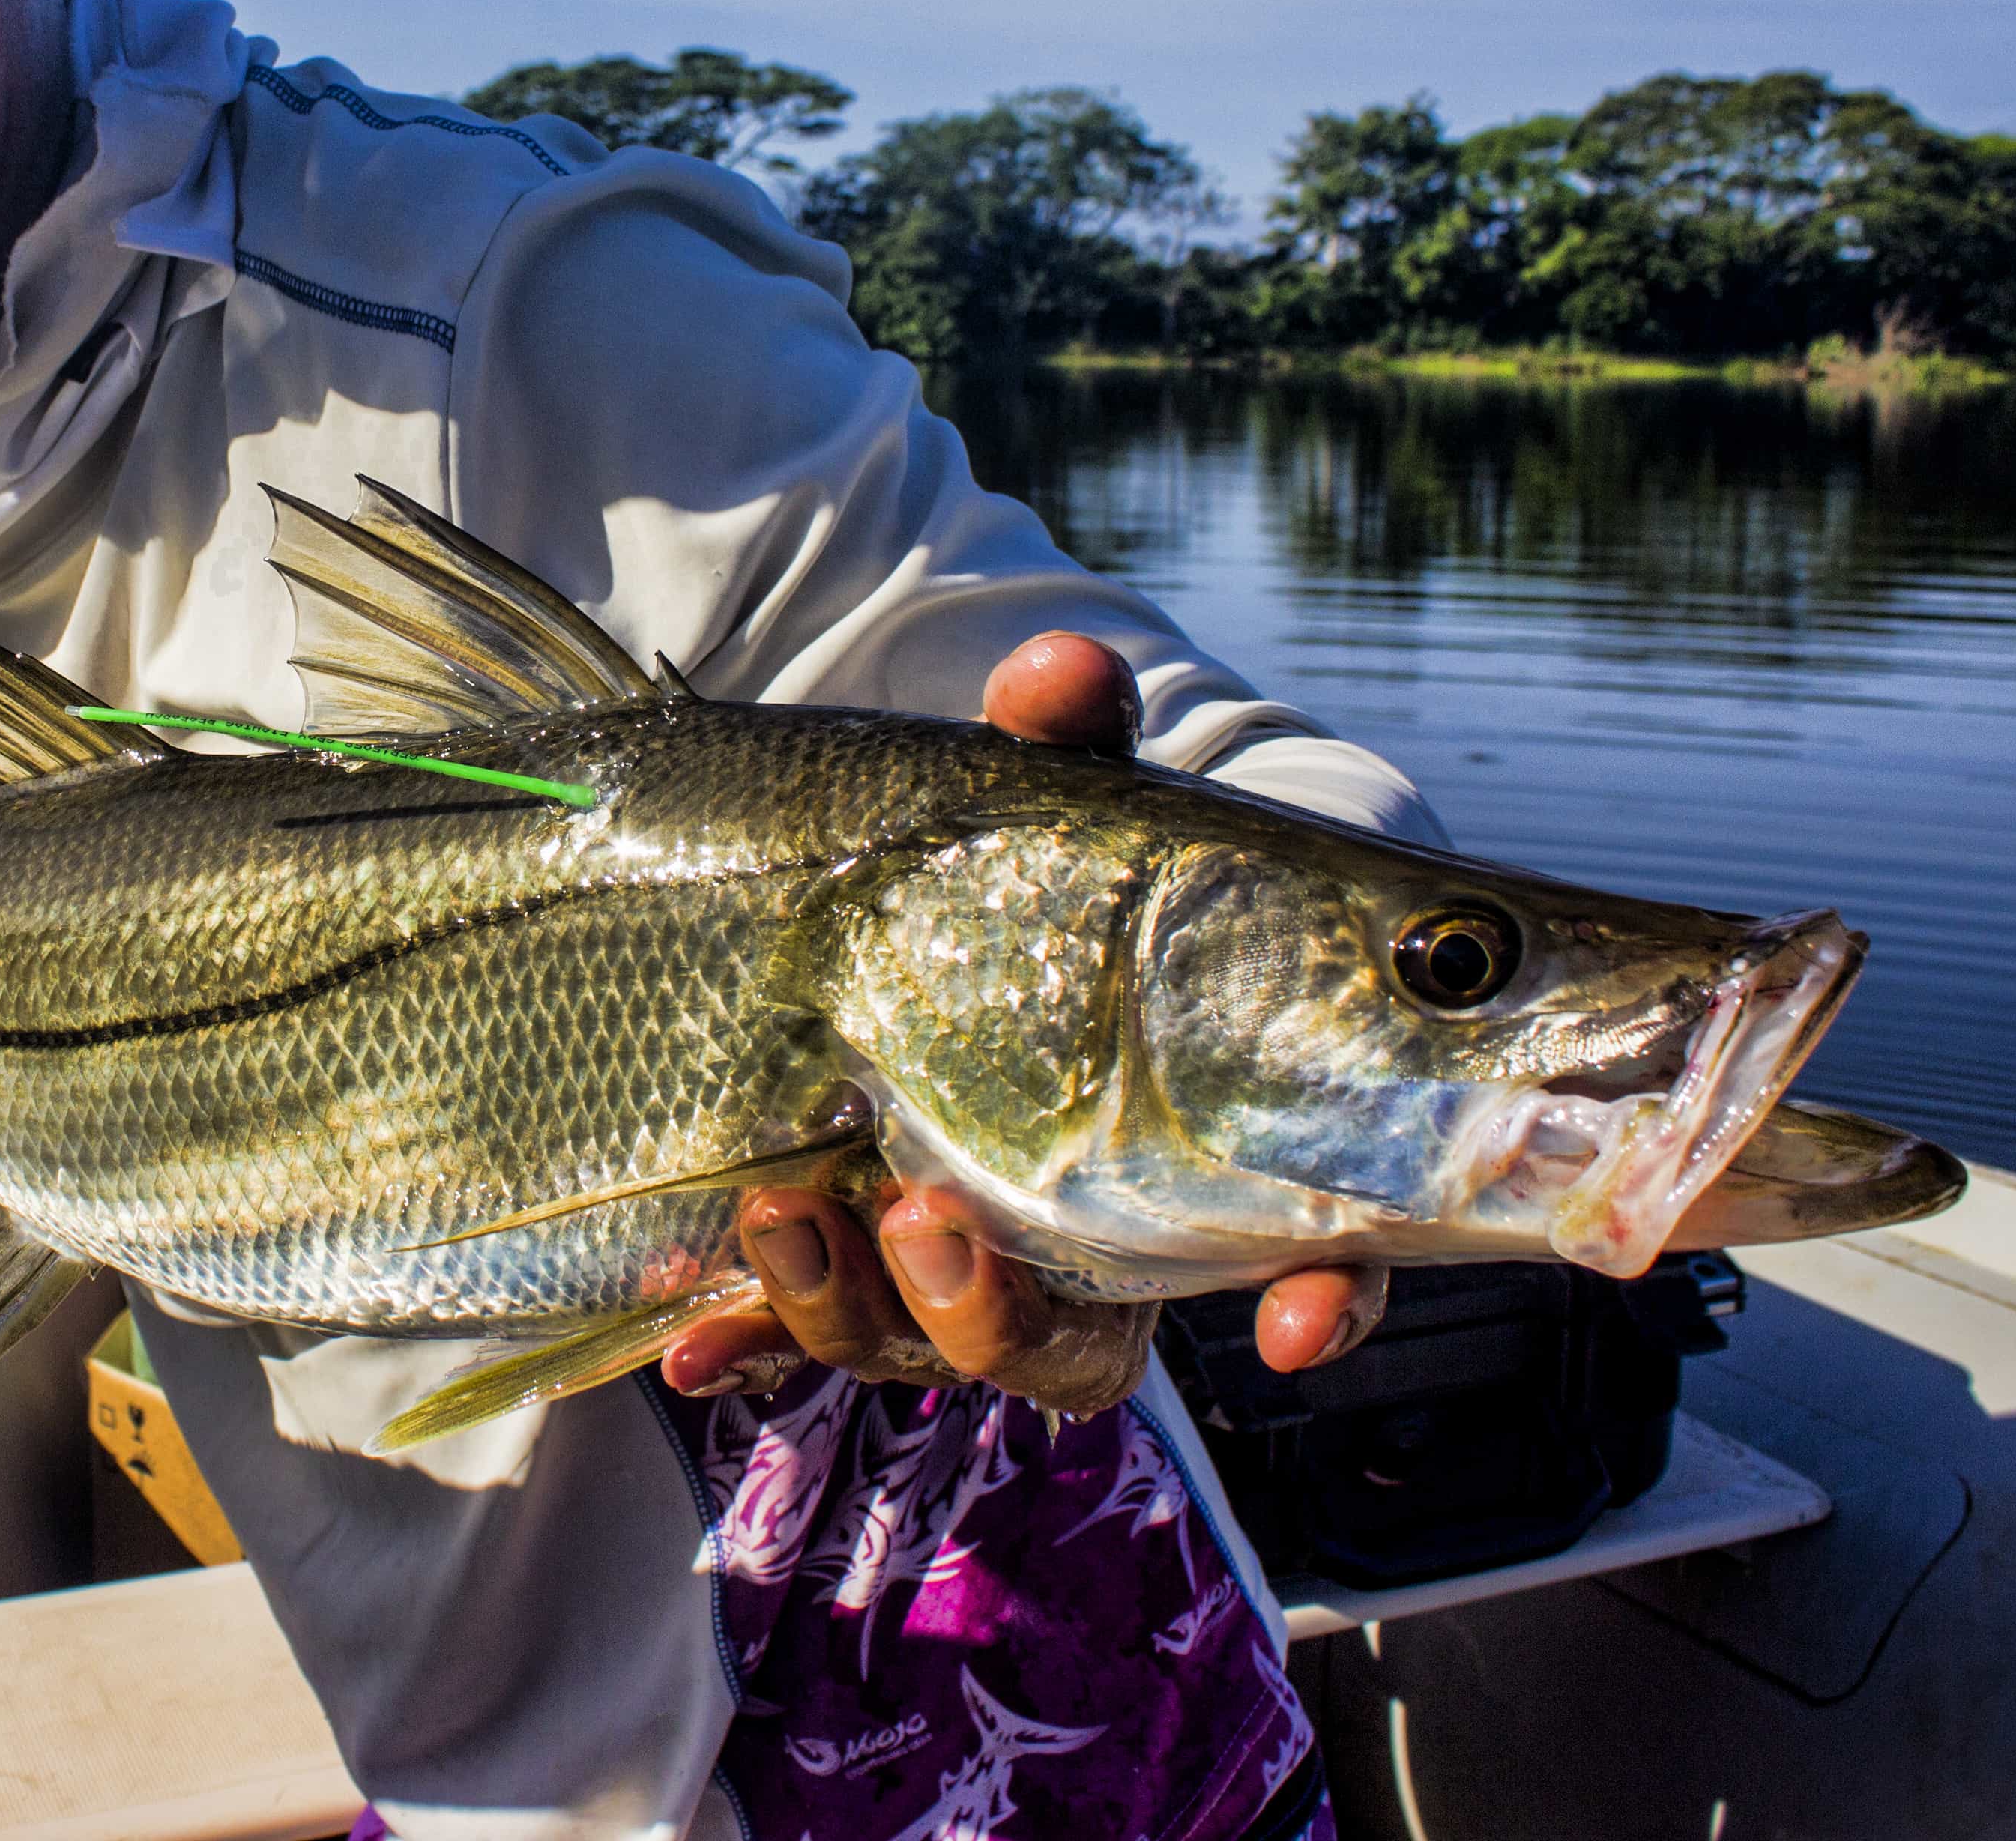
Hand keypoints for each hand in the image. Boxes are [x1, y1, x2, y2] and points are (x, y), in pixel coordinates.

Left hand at [658, 631, 1392, 1410]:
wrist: (872, 914)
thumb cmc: (1022, 874)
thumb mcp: (1042, 800)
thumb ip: (1065, 743)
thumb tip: (1064, 666)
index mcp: (1197, 1151)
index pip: (1317, 1260)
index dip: (1329, 1297)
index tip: (1300, 1316)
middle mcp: (1086, 1245)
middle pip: (1076, 1349)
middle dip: (997, 1313)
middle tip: (927, 1215)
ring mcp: (956, 1275)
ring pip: (928, 1348)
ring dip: (851, 1308)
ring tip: (780, 1218)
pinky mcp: (838, 1272)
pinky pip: (799, 1341)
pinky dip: (746, 1343)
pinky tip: (686, 1344)